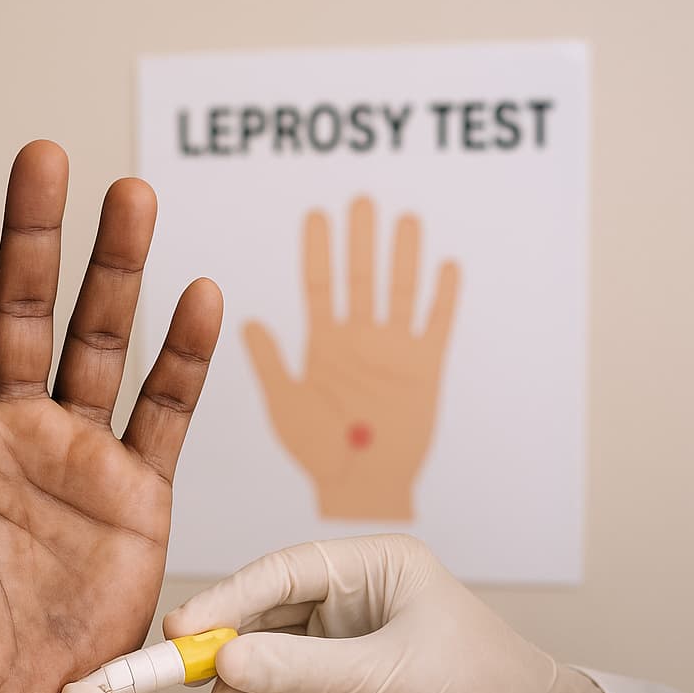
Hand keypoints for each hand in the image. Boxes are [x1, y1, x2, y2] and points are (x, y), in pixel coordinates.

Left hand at [0, 141, 221, 692]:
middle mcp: (11, 436)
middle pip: (25, 313)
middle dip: (37, 236)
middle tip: (46, 157)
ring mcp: (77, 462)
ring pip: (102, 346)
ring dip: (118, 272)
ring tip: (131, 196)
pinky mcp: (136, 499)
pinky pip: (164, 416)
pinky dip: (183, 360)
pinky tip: (196, 299)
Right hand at [164, 535, 618, 692]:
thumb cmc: (485, 690)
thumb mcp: (391, 678)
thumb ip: (306, 671)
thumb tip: (226, 662)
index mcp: (375, 564)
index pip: (284, 571)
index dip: (228, 598)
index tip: (183, 629)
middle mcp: (355, 593)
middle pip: (267, 607)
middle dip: (227, 643)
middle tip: (184, 674)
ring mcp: (346, 637)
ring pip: (268, 648)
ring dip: (241, 679)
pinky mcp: (342, 679)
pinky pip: (283, 680)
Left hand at [244, 197, 457, 520]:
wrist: (361, 492)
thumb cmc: (319, 457)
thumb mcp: (286, 407)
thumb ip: (272, 364)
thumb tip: (247, 321)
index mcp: (323, 346)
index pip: (320, 286)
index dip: (319, 251)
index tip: (317, 214)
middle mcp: (359, 342)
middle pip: (361, 278)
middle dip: (361, 240)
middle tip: (361, 200)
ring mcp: (393, 354)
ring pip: (400, 293)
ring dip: (403, 257)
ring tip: (404, 219)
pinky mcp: (424, 372)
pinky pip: (436, 327)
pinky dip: (442, 298)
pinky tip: (446, 266)